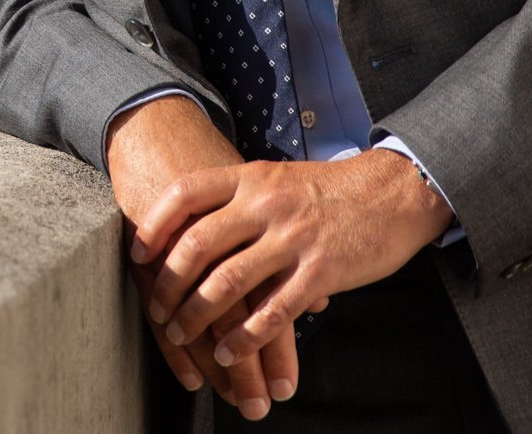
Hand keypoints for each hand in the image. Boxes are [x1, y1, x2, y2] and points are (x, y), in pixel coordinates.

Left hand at [107, 97, 302, 418]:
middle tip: (156, 309)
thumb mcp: (277, 178)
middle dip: (169, 283)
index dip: (154, 225)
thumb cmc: (330, 189)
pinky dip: (244, 338)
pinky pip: (273, 312)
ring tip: (181, 335)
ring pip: (229, 282)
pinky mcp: (321, 272)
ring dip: (198, 316)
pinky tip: (228, 352)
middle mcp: (266, 205)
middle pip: (198, 244)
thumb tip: (190, 223)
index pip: (185, 194)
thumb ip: (238, 197)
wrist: (394, 191)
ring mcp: (293, 238)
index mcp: (250, 178)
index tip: (138, 254)